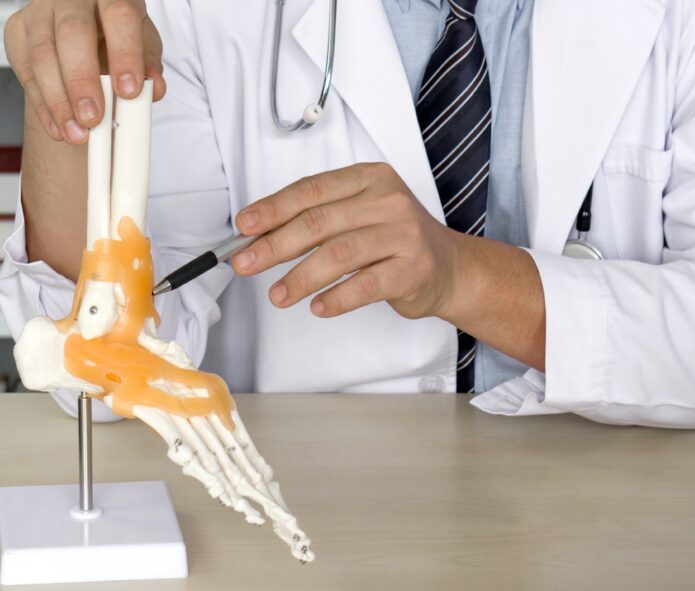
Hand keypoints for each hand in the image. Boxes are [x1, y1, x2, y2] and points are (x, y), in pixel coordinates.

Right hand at [4, 0, 165, 143]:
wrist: (84, 29)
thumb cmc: (117, 34)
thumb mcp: (142, 44)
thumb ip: (149, 65)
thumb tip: (155, 89)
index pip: (118, 17)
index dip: (124, 54)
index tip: (129, 91)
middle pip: (72, 34)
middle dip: (82, 81)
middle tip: (93, 119)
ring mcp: (40, 12)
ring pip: (42, 54)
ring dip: (58, 101)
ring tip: (76, 133)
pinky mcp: (18, 31)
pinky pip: (25, 70)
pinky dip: (43, 106)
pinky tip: (58, 128)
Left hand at [232, 162, 461, 320]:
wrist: (451, 268)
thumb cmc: (396, 242)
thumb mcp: (360, 216)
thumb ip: (319, 220)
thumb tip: (260, 236)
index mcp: (369, 178)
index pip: (311, 190)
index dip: (273, 209)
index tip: (243, 227)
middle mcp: (388, 201)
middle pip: (319, 222)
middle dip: (275, 244)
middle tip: (246, 263)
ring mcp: (404, 234)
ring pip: (339, 254)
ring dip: (301, 277)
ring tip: (278, 296)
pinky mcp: (413, 269)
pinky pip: (366, 285)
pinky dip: (337, 298)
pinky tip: (316, 307)